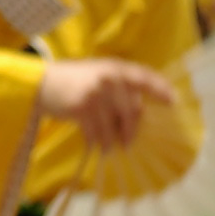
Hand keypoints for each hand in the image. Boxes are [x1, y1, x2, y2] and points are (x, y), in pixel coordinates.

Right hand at [35, 56, 175, 153]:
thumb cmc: (73, 81)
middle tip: (128, 143)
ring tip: (109, 147)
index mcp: (115, 67)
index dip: (160, 89)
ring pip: (113, 126)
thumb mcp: (98, 76)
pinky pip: (96, 132)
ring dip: (111, 140)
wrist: (42, 84)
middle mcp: (108, 78)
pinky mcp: (82, 108)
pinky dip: (97, 142)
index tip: (172, 102)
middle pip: (131, 111)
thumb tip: (140, 113)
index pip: (144, 77)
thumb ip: (119, 89)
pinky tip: (95, 146)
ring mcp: (95, 93)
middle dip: (130, 130)